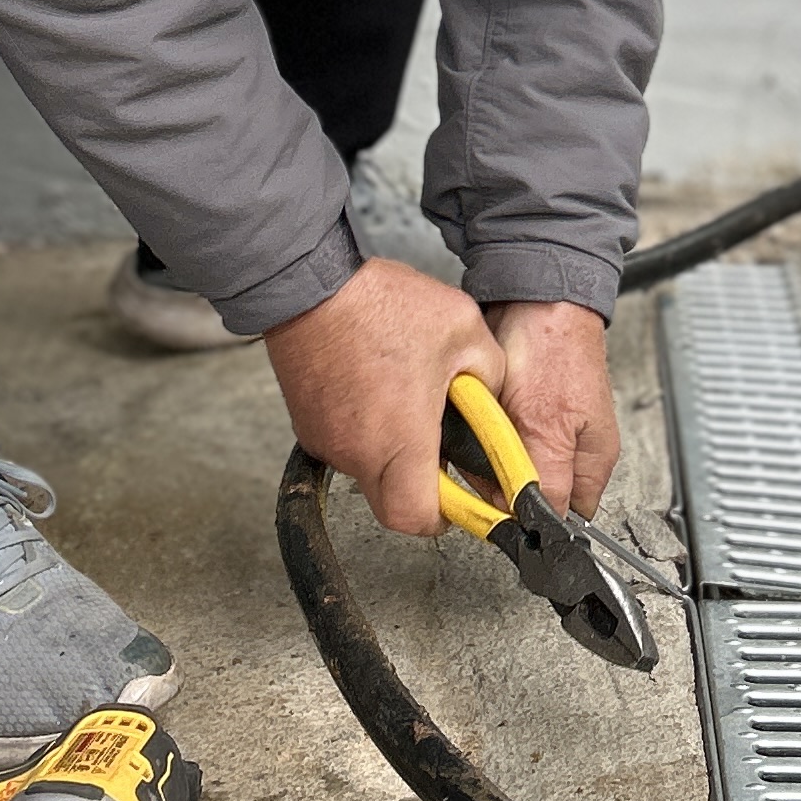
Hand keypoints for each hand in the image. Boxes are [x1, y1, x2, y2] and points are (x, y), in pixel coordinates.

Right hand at [266, 259, 503, 538]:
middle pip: (391, 505)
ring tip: (406, 405)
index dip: (445, 515)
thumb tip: (493, 399)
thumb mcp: (463, 330)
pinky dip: (365, 433)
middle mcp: (357, 451)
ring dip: (392, 456)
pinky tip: (377, 392)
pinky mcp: (307, 425)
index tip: (461, 495)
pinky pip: (344, 447)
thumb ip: (490, 375)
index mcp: (400, 440)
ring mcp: (326, 441)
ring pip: (367, 475)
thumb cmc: (379, 305)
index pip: (417, 518)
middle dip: (420, 490)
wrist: (308, 282)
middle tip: (438, 453)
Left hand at [490, 299, 617, 519]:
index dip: (526, 518)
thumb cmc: (554, 348)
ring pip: (504, 465)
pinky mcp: (519, 409)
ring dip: (484, 454)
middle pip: (527, 492)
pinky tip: (473, 414)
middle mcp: (570, 449)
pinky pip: (492, 437)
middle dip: (497, 482)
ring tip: (480, 427)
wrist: (533, 293)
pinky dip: (478, 430)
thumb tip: (534, 525)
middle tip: (483, 457)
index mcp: (591, 462)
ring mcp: (543, 427)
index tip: (497, 508)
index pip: (560, 517)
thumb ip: (542, 481)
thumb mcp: (548, 427)